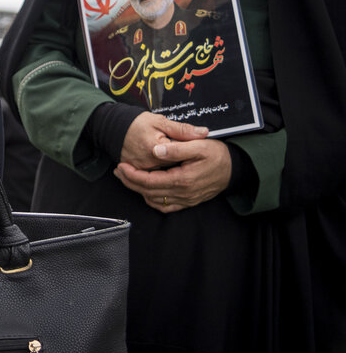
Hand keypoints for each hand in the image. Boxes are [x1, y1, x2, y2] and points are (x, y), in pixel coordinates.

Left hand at [113, 138, 231, 212]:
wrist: (235, 169)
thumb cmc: (217, 154)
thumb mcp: (199, 145)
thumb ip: (176, 148)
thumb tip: (156, 150)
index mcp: (182, 179)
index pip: (149, 181)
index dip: (132, 175)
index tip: (121, 166)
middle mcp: (183, 193)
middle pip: (148, 192)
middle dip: (130, 182)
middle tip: (118, 171)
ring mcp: (186, 200)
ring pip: (154, 200)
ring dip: (138, 190)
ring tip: (126, 177)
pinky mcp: (188, 202)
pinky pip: (166, 207)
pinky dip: (152, 200)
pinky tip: (145, 190)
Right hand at [119, 112, 208, 170]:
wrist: (113, 128)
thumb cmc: (137, 123)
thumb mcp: (160, 121)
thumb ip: (182, 129)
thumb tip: (204, 132)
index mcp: (155, 149)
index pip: (182, 157)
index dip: (189, 154)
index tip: (193, 149)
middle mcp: (147, 163)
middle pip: (174, 170)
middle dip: (182, 164)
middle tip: (183, 156)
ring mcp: (140, 170)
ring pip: (164, 176)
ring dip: (172, 171)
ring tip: (175, 163)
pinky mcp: (136, 173)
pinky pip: (153, 179)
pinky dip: (160, 177)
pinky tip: (165, 171)